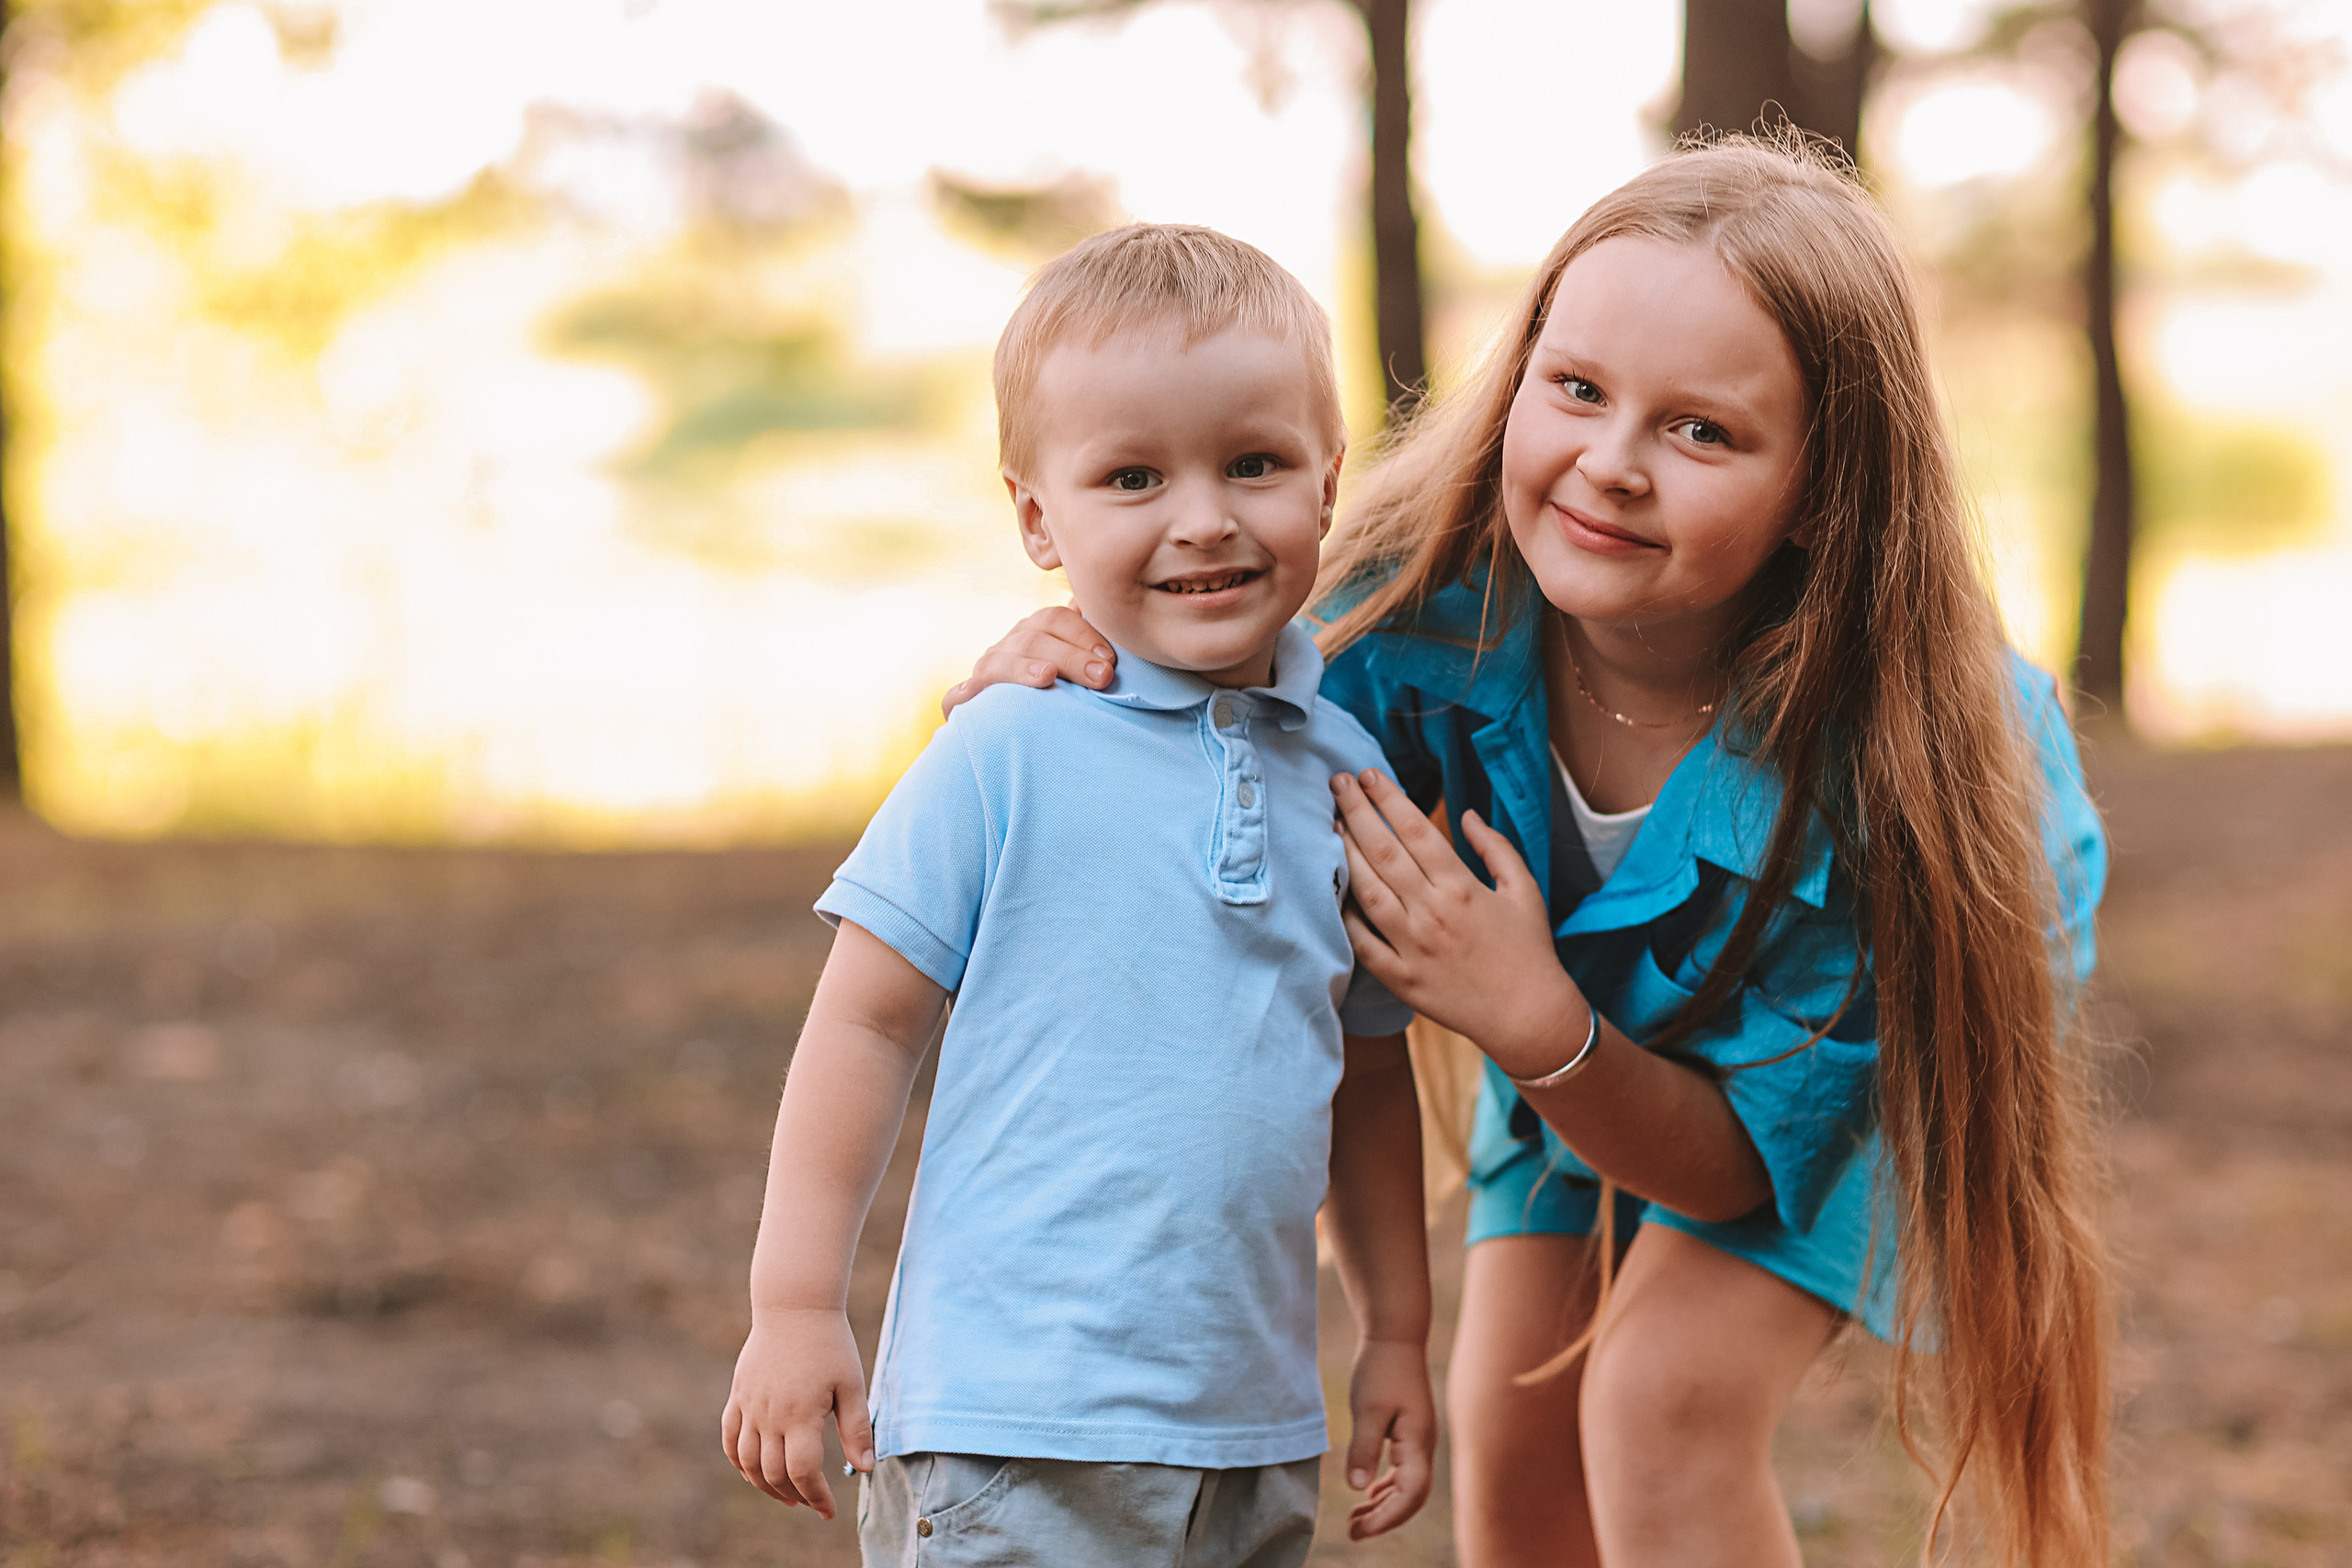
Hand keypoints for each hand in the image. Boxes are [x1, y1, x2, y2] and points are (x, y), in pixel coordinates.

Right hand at [720, 1307, 873, 1518]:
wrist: (794, 1306)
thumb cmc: (829, 1344)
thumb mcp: (851, 1385)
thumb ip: (856, 1429)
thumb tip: (865, 1468)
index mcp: (801, 1415)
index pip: (804, 1473)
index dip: (816, 1497)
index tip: (829, 1510)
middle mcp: (770, 1416)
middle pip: (775, 1474)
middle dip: (795, 1495)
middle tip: (812, 1502)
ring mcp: (749, 1406)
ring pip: (748, 1463)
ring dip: (765, 1486)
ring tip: (787, 1495)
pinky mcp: (738, 1396)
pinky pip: (730, 1440)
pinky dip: (739, 1463)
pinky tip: (753, 1473)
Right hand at [941, 604, 1114, 717]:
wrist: (1023, 729)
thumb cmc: (1068, 696)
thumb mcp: (1084, 668)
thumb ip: (1096, 645)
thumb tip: (1123, 620)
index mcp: (1035, 633)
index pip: (1056, 619)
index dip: (1083, 634)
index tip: (1111, 659)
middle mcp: (1009, 648)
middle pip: (1033, 639)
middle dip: (1070, 656)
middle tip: (1102, 677)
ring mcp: (985, 674)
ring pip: (998, 663)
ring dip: (1022, 668)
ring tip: (1047, 677)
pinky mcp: (964, 705)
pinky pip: (956, 698)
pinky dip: (962, 696)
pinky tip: (971, 695)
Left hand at [1331, 769, 1590, 1080]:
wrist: (1528, 1018)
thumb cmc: (1530, 951)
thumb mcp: (1524, 891)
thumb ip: (1496, 848)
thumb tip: (1467, 815)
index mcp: (1462, 888)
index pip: (1415, 831)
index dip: (1388, 799)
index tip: (1369, 776)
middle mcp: (1432, 914)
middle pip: (1383, 853)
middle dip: (1355, 812)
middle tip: (1338, 784)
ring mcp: (1412, 948)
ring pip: (1367, 892)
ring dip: (1346, 855)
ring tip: (1332, 826)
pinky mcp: (1401, 979)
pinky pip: (1362, 943)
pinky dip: (1344, 915)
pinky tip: (1334, 888)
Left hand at [1341, 1337, 1435, 1538]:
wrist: (1395, 1337)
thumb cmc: (1381, 1370)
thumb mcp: (1367, 1409)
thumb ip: (1364, 1449)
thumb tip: (1357, 1489)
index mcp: (1417, 1443)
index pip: (1411, 1495)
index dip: (1387, 1518)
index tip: (1358, 1529)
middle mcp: (1423, 1446)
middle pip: (1412, 1498)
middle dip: (1384, 1519)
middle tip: (1352, 1532)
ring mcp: (1419, 1440)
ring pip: (1408, 1487)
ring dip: (1384, 1507)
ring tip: (1355, 1521)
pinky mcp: (1409, 1432)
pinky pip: (1403, 1472)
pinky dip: (1387, 1488)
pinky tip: (1369, 1494)